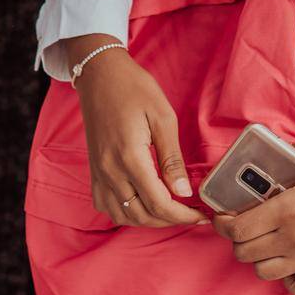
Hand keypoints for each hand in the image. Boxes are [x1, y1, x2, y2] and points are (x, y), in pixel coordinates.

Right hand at [64, 33, 203, 228]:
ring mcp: (98, 172)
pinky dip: (125, 213)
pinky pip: (105, 205)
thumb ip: (172, 159)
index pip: (159, 203)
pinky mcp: (93, 169)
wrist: (100, 73)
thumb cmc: (133, 88)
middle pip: (142, 215)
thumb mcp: (163, 117)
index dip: (183, 216)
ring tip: (169, 210)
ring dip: (148, 220)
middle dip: (170, 220)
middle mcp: (110, 170)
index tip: (201, 215)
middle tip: (191, 213)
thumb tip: (183, 192)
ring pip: (122, 216)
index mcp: (129, 157)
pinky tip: (141, 203)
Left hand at [213, 139, 294, 294]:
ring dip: (258, 259)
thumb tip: (281, 147)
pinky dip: (287, 280)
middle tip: (244, 226)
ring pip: (263, 272)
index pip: (237, 228)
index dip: (223, 223)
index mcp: (288, 208)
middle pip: (243, 252)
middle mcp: (292, 238)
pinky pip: (294, 289)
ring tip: (265, 244)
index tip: (224, 215)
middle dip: (237, 239)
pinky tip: (291, 263)